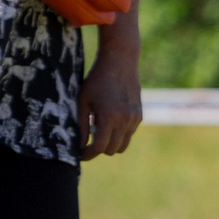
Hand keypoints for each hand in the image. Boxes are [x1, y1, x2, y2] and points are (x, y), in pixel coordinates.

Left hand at [78, 36, 143, 159]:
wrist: (120, 63)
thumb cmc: (96, 80)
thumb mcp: (83, 101)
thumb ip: (82, 124)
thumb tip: (80, 144)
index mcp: (110, 118)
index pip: (100, 147)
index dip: (88, 154)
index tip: (79, 155)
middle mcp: (126, 121)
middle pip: (112, 149)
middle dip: (98, 149)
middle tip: (85, 144)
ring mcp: (135, 119)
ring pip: (123, 145)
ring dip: (110, 144)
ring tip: (96, 133)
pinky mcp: (139, 116)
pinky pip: (128, 134)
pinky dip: (118, 135)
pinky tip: (107, 123)